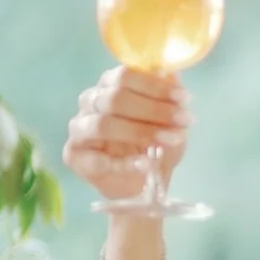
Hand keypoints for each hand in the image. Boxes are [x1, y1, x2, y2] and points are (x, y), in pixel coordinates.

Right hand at [62, 68, 190, 205]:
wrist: (142, 183)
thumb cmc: (153, 144)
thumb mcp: (170, 122)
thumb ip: (170, 99)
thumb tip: (174, 76)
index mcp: (110, 85)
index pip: (125, 75)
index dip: (155, 86)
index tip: (184, 98)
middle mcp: (91, 101)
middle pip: (115, 98)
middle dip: (153, 109)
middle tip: (183, 121)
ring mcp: (79, 128)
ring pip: (103, 124)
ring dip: (140, 132)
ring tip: (170, 140)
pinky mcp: (75, 155)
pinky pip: (97, 159)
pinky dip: (124, 162)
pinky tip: (146, 164)